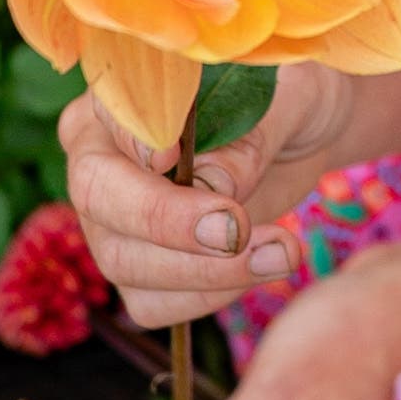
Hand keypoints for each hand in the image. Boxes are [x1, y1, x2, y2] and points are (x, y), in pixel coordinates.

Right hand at [59, 63, 368, 330]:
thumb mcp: (286, 97)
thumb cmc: (288, 98)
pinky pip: (153, 303)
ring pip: (123, 262)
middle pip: (97, 197)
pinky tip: (261, 266)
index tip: (174, 156)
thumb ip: (248, 136)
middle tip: (237, 229)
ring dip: (206, 270)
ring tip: (282, 251)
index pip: (107, 117)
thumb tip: (214, 184)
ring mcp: (110, 222)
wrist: (303, 138)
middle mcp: (98, 158)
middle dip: (169, 222)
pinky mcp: (140, 271)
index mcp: (118, 96)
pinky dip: (209, 296)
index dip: (136, 143)